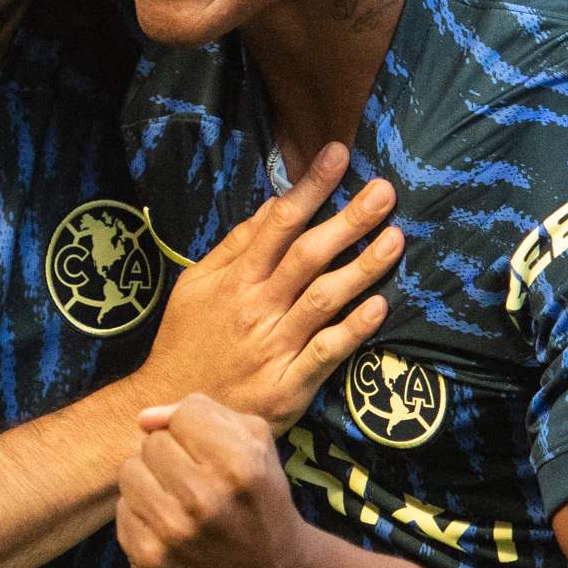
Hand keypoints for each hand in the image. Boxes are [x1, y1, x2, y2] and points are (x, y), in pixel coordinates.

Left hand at [117, 395, 322, 567]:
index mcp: (239, 466)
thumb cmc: (261, 501)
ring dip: (152, 481)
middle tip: (197, 480)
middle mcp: (204, 500)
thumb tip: (144, 419)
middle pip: (154, 442)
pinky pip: (122, 510)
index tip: (212, 452)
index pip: (186, 414)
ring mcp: (172, 534)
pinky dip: (143, 513)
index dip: (198, 428)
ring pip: (130, 472)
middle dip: (173, 455)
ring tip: (179, 500)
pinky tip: (170, 526)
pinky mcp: (149, 560)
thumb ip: (204, 413)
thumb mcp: (256, 445)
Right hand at [134, 142, 402, 428]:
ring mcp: (274, 347)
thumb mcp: (196, 287)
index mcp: (235, 280)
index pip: (277, 223)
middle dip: (348, 221)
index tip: (338, 156)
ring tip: (395, 239)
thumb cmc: (187, 342)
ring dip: (362, 267)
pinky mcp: (288, 385)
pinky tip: (379, 307)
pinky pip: (326, 352)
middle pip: (307, 255)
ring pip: (323, 299)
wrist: (171, 411)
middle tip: (385, 191)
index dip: (310, 188)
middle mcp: (256, 308)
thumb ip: (235, 247)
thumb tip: (274, 206)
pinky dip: (353, 329)